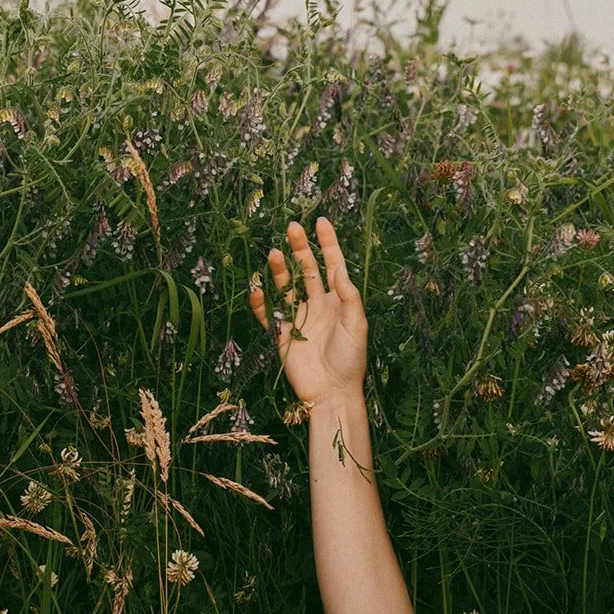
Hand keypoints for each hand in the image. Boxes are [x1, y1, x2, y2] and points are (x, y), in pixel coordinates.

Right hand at [249, 216, 367, 405]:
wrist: (332, 392)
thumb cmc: (351, 360)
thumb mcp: (356, 325)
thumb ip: (348, 296)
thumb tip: (339, 268)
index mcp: (338, 301)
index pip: (332, 265)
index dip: (327, 243)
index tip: (320, 221)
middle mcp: (318, 305)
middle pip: (307, 271)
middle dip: (300, 249)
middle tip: (292, 228)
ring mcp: (299, 319)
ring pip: (286, 288)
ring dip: (280, 271)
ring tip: (274, 253)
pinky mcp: (282, 335)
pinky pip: (268, 315)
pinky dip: (260, 303)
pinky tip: (256, 289)